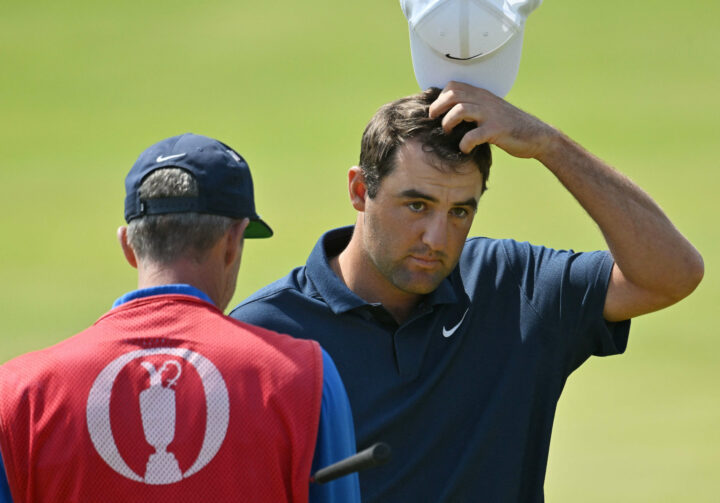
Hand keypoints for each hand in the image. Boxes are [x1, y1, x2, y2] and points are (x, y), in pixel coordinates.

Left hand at [428, 81, 556, 159]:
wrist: (538, 136)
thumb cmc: (510, 127)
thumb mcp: (491, 112)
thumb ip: (474, 110)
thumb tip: (449, 115)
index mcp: (482, 95)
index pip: (454, 85)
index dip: (440, 96)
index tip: (436, 110)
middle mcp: (485, 101)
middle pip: (453, 94)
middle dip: (438, 107)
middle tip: (434, 120)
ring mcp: (491, 115)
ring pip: (460, 110)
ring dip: (448, 122)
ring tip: (449, 133)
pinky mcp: (497, 130)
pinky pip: (474, 135)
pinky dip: (464, 144)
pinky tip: (465, 149)